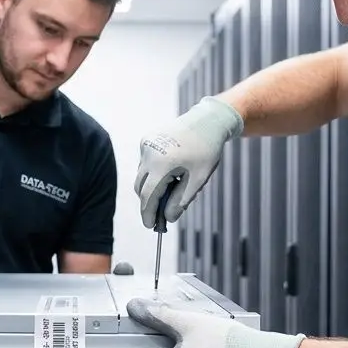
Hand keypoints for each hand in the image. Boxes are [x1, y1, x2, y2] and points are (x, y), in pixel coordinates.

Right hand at [134, 96, 243, 228]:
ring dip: (152, 186)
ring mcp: (145, 145)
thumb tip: (168, 218)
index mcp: (162, 164)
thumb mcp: (198, 179)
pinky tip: (171, 170)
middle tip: (161, 215)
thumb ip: (181, 200)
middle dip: (149, 202)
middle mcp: (149, 154)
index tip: (150, 226)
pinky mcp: (146, 140)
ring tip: (174, 186)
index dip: (148, 214)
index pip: (148, 196)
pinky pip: (144, 163)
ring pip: (141, 176)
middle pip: (141, 187)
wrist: (206, 121)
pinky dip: (153, 173)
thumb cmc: (206, 150)